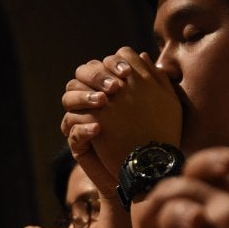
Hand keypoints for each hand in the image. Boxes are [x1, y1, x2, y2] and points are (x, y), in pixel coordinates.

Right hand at [62, 47, 181, 195]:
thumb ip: (153, 80)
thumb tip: (145, 55)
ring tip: (103, 104)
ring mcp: (83, 122)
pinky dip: (83, 128)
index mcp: (109, 90)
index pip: (99, 65)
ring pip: (68, 100)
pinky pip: (71, 132)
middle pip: (78, 78)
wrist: (147, 172)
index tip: (126, 72)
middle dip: (95, 78)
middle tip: (114, 87)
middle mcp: (92, 103)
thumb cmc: (154, 136)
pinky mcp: (79, 144)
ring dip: (84, 98)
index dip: (109, 64)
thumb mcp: (160, 106)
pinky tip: (98, 129)